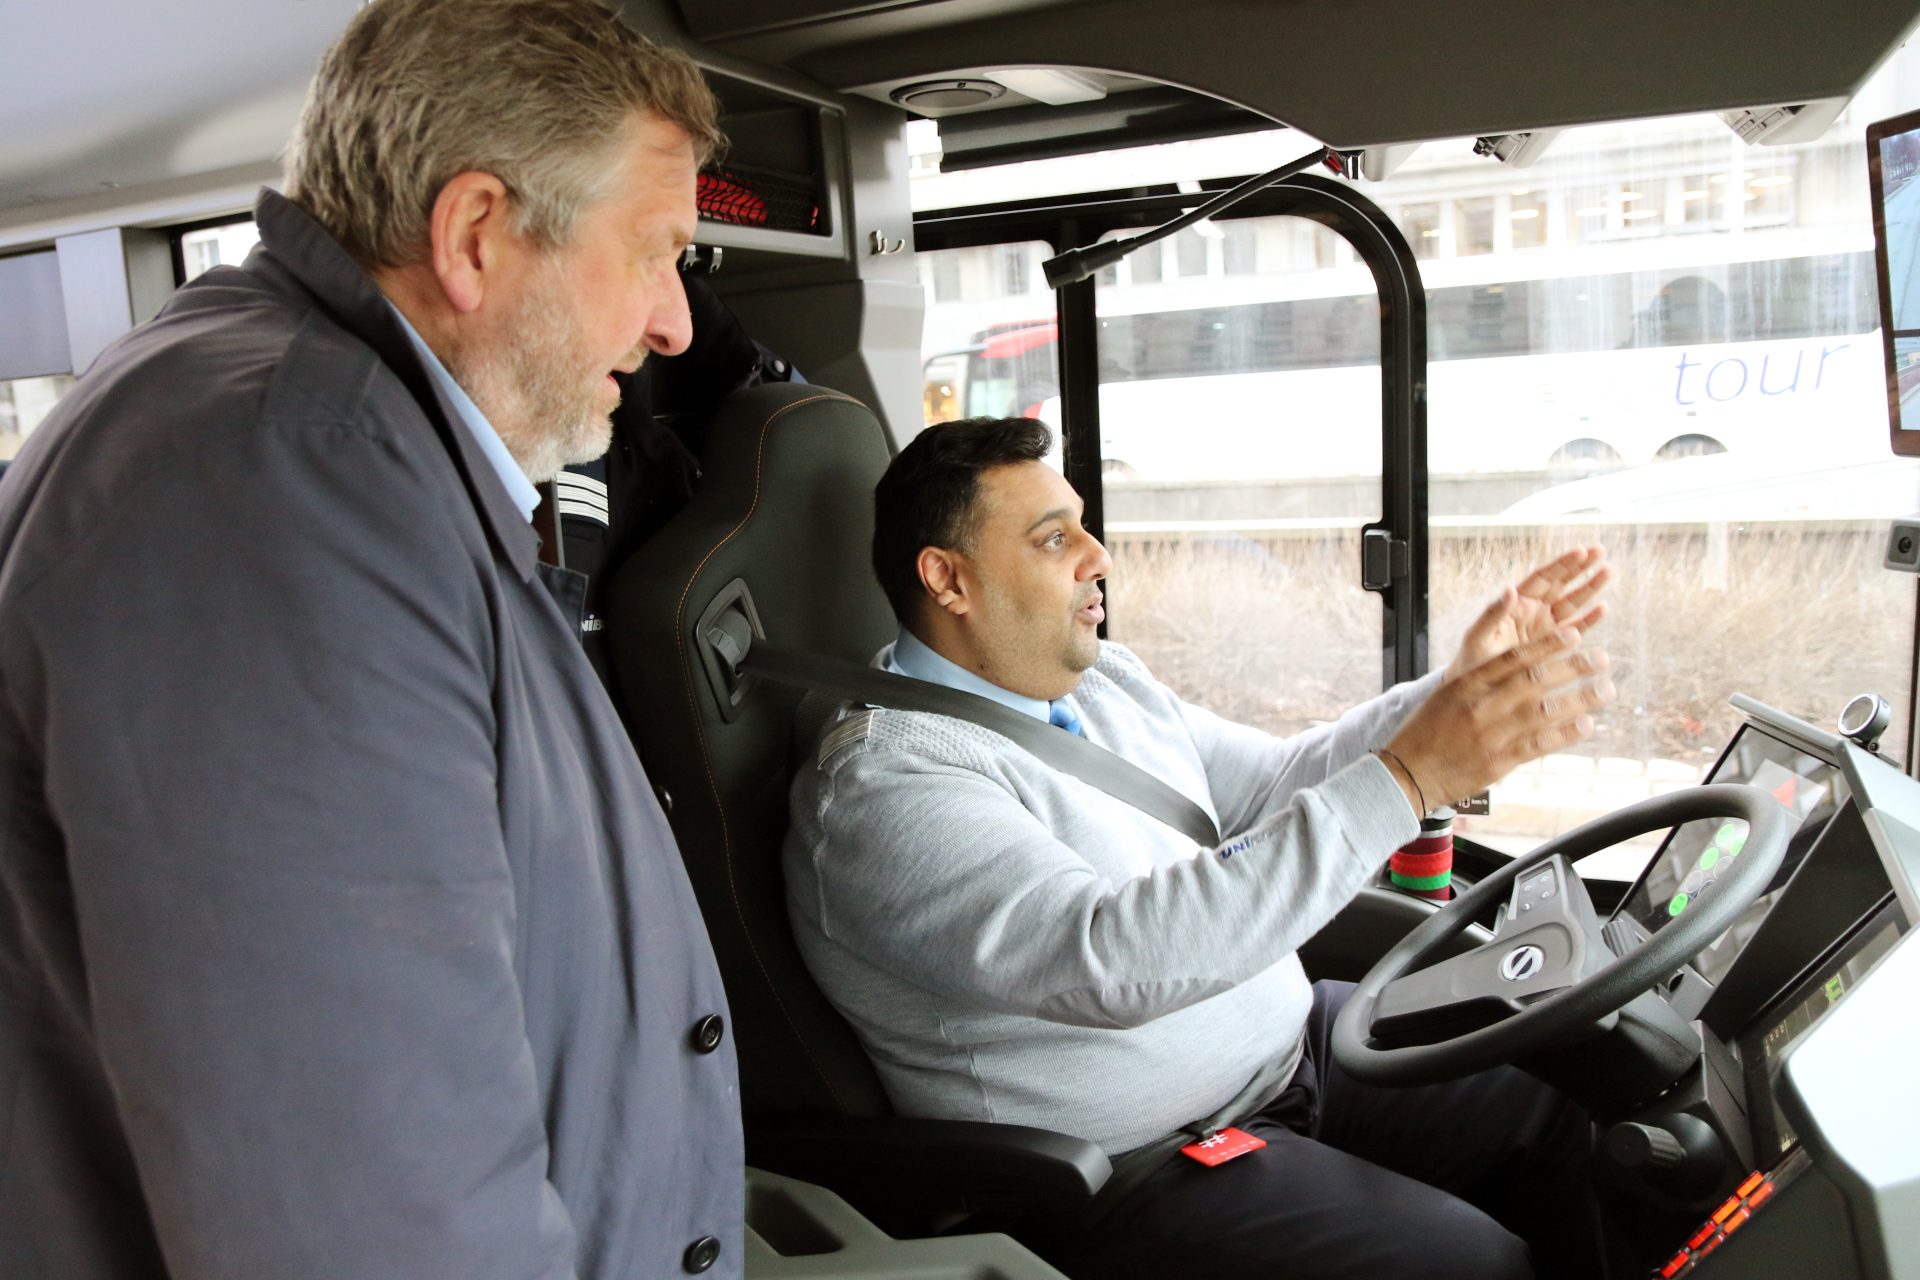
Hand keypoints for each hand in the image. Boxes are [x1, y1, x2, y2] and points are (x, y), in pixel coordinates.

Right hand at [1382, 627, 1614, 815]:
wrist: (1405, 774)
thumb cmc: (1426, 733)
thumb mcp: (1447, 696)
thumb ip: (1482, 681)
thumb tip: (1518, 664)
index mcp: (1465, 684)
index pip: (1513, 658)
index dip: (1548, 645)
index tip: (1574, 634)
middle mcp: (1479, 706)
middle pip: (1534, 680)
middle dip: (1573, 667)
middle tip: (1600, 658)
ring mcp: (1489, 735)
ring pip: (1544, 711)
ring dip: (1580, 699)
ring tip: (1605, 690)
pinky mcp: (1497, 763)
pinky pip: (1538, 745)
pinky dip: (1565, 734)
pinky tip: (1586, 724)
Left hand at [1445, 545, 1610, 682]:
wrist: (1478, 687)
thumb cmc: (1473, 658)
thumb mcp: (1478, 635)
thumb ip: (1493, 613)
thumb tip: (1510, 588)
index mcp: (1515, 603)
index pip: (1542, 578)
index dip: (1561, 564)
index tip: (1580, 550)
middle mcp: (1533, 610)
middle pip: (1560, 583)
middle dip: (1580, 567)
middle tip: (1601, 549)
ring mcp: (1545, 626)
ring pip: (1572, 602)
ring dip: (1589, 587)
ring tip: (1608, 570)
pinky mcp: (1554, 643)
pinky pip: (1575, 628)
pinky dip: (1589, 619)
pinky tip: (1603, 608)